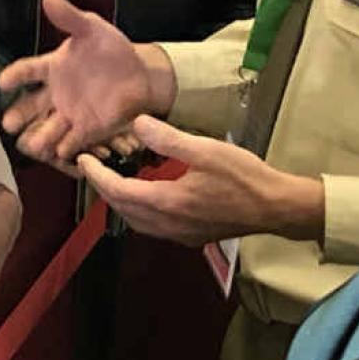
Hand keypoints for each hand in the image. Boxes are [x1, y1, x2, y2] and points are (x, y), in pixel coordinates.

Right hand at [0, 0, 173, 162]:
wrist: (139, 74)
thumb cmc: (110, 49)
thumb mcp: (92, 29)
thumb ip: (70, 18)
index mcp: (52, 67)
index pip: (27, 70)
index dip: (15, 76)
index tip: (3, 82)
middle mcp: (55, 93)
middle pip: (29, 107)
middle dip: (18, 115)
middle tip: (9, 123)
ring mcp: (69, 113)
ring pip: (48, 128)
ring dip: (40, 136)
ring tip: (33, 144)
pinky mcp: (87, 129)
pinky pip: (73, 141)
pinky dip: (67, 147)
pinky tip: (62, 151)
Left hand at [75, 115, 324, 246]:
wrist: (277, 207)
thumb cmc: (245, 177)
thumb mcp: (206, 150)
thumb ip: (168, 139)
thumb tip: (137, 123)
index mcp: (168, 202)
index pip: (118, 191)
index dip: (96, 175)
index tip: (82, 159)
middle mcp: (169, 224)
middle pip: (122, 209)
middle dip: (103, 189)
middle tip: (92, 167)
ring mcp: (180, 234)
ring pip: (136, 221)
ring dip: (120, 202)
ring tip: (113, 179)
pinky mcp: (191, 236)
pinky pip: (153, 226)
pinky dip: (139, 211)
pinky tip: (144, 196)